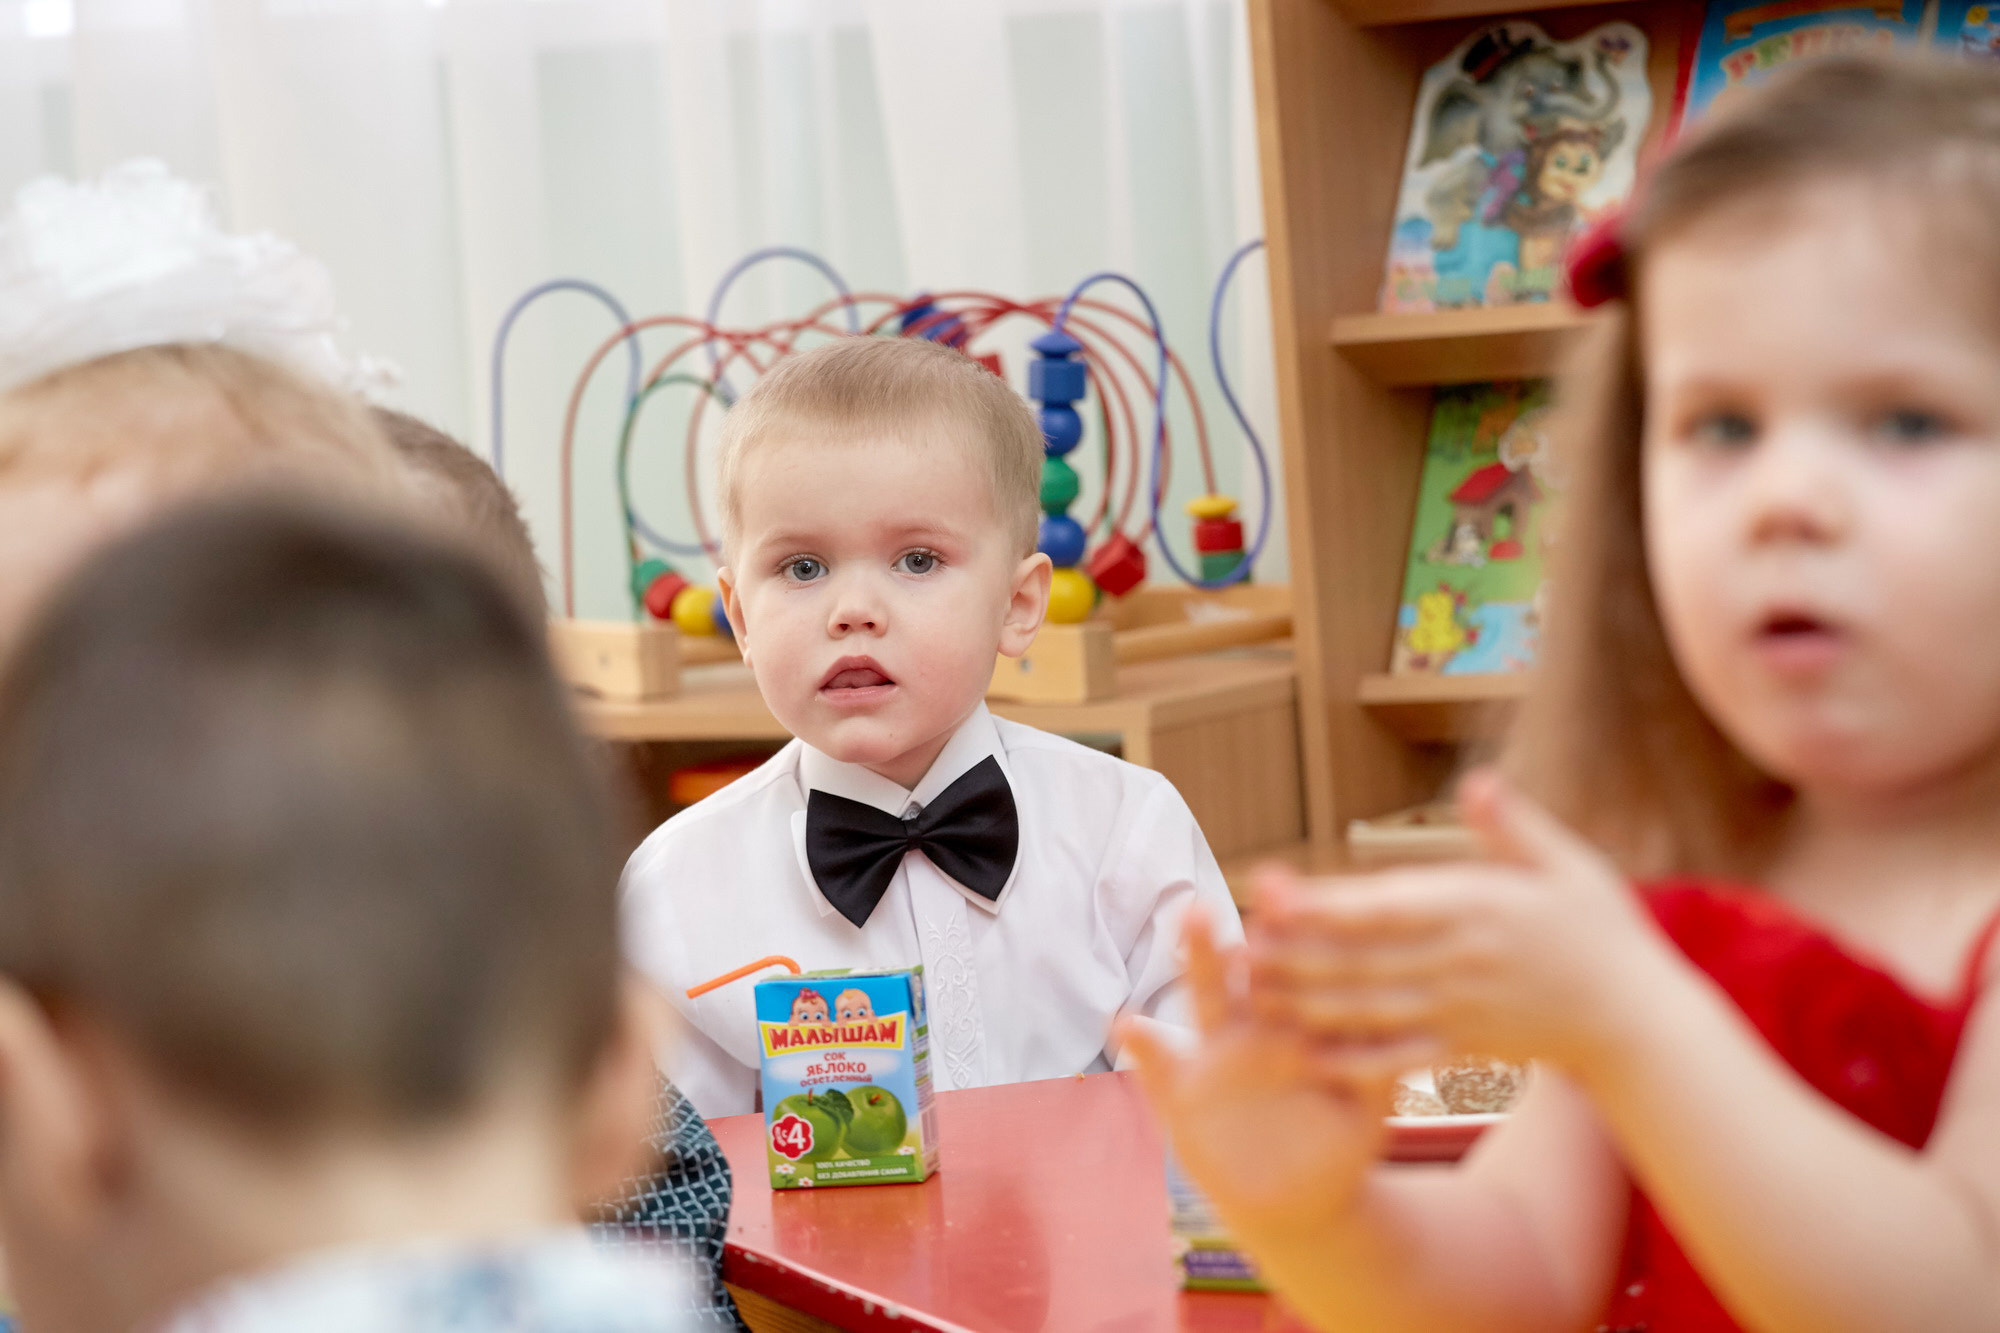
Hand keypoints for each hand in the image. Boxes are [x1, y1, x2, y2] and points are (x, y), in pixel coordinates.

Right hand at [1123, 906, 1406, 1239]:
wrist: (1301, 1196)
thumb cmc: (1341, 1136)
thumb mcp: (1369, 1099)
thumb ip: (1383, 1066)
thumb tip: (1428, 1035)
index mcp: (1301, 1016)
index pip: (1292, 961)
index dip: (1287, 923)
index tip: (1283, 884)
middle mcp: (1254, 1023)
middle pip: (1245, 965)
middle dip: (1246, 921)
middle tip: (1234, 878)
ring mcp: (1215, 1054)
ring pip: (1206, 998)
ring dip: (1199, 958)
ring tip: (1193, 916)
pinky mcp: (1182, 1093)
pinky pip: (1159, 1069)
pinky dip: (1145, 1048)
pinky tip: (1127, 1023)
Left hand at [1251, 771, 1684, 1081]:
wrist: (1637, 1020)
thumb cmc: (1602, 931)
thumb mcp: (1570, 866)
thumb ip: (1515, 828)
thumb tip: (1480, 782)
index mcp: (1476, 909)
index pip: (1386, 905)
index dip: (1324, 902)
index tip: (1270, 891)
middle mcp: (1459, 963)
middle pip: (1361, 959)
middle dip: (1294, 954)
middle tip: (1233, 944)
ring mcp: (1457, 1011)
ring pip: (1367, 1009)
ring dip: (1305, 1000)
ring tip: (1251, 990)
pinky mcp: (1462, 1049)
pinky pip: (1396, 1057)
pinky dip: (1348, 1058)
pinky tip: (1304, 1053)